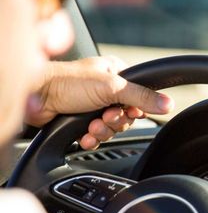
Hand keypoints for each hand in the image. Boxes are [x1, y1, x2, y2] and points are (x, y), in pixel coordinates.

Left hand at [25, 56, 173, 149]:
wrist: (35, 97)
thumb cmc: (68, 82)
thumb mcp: (113, 88)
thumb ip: (142, 97)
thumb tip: (168, 104)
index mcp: (116, 74)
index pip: (140, 95)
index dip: (136, 108)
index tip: (128, 111)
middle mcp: (105, 89)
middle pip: (127, 115)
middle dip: (116, 121)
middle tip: (105, 117)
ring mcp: (92, 106)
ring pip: (112, 128)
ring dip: (103, 131)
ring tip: (91, 125)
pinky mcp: (80, 121)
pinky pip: (97, 137)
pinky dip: (92, 138)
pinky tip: (85, 134)